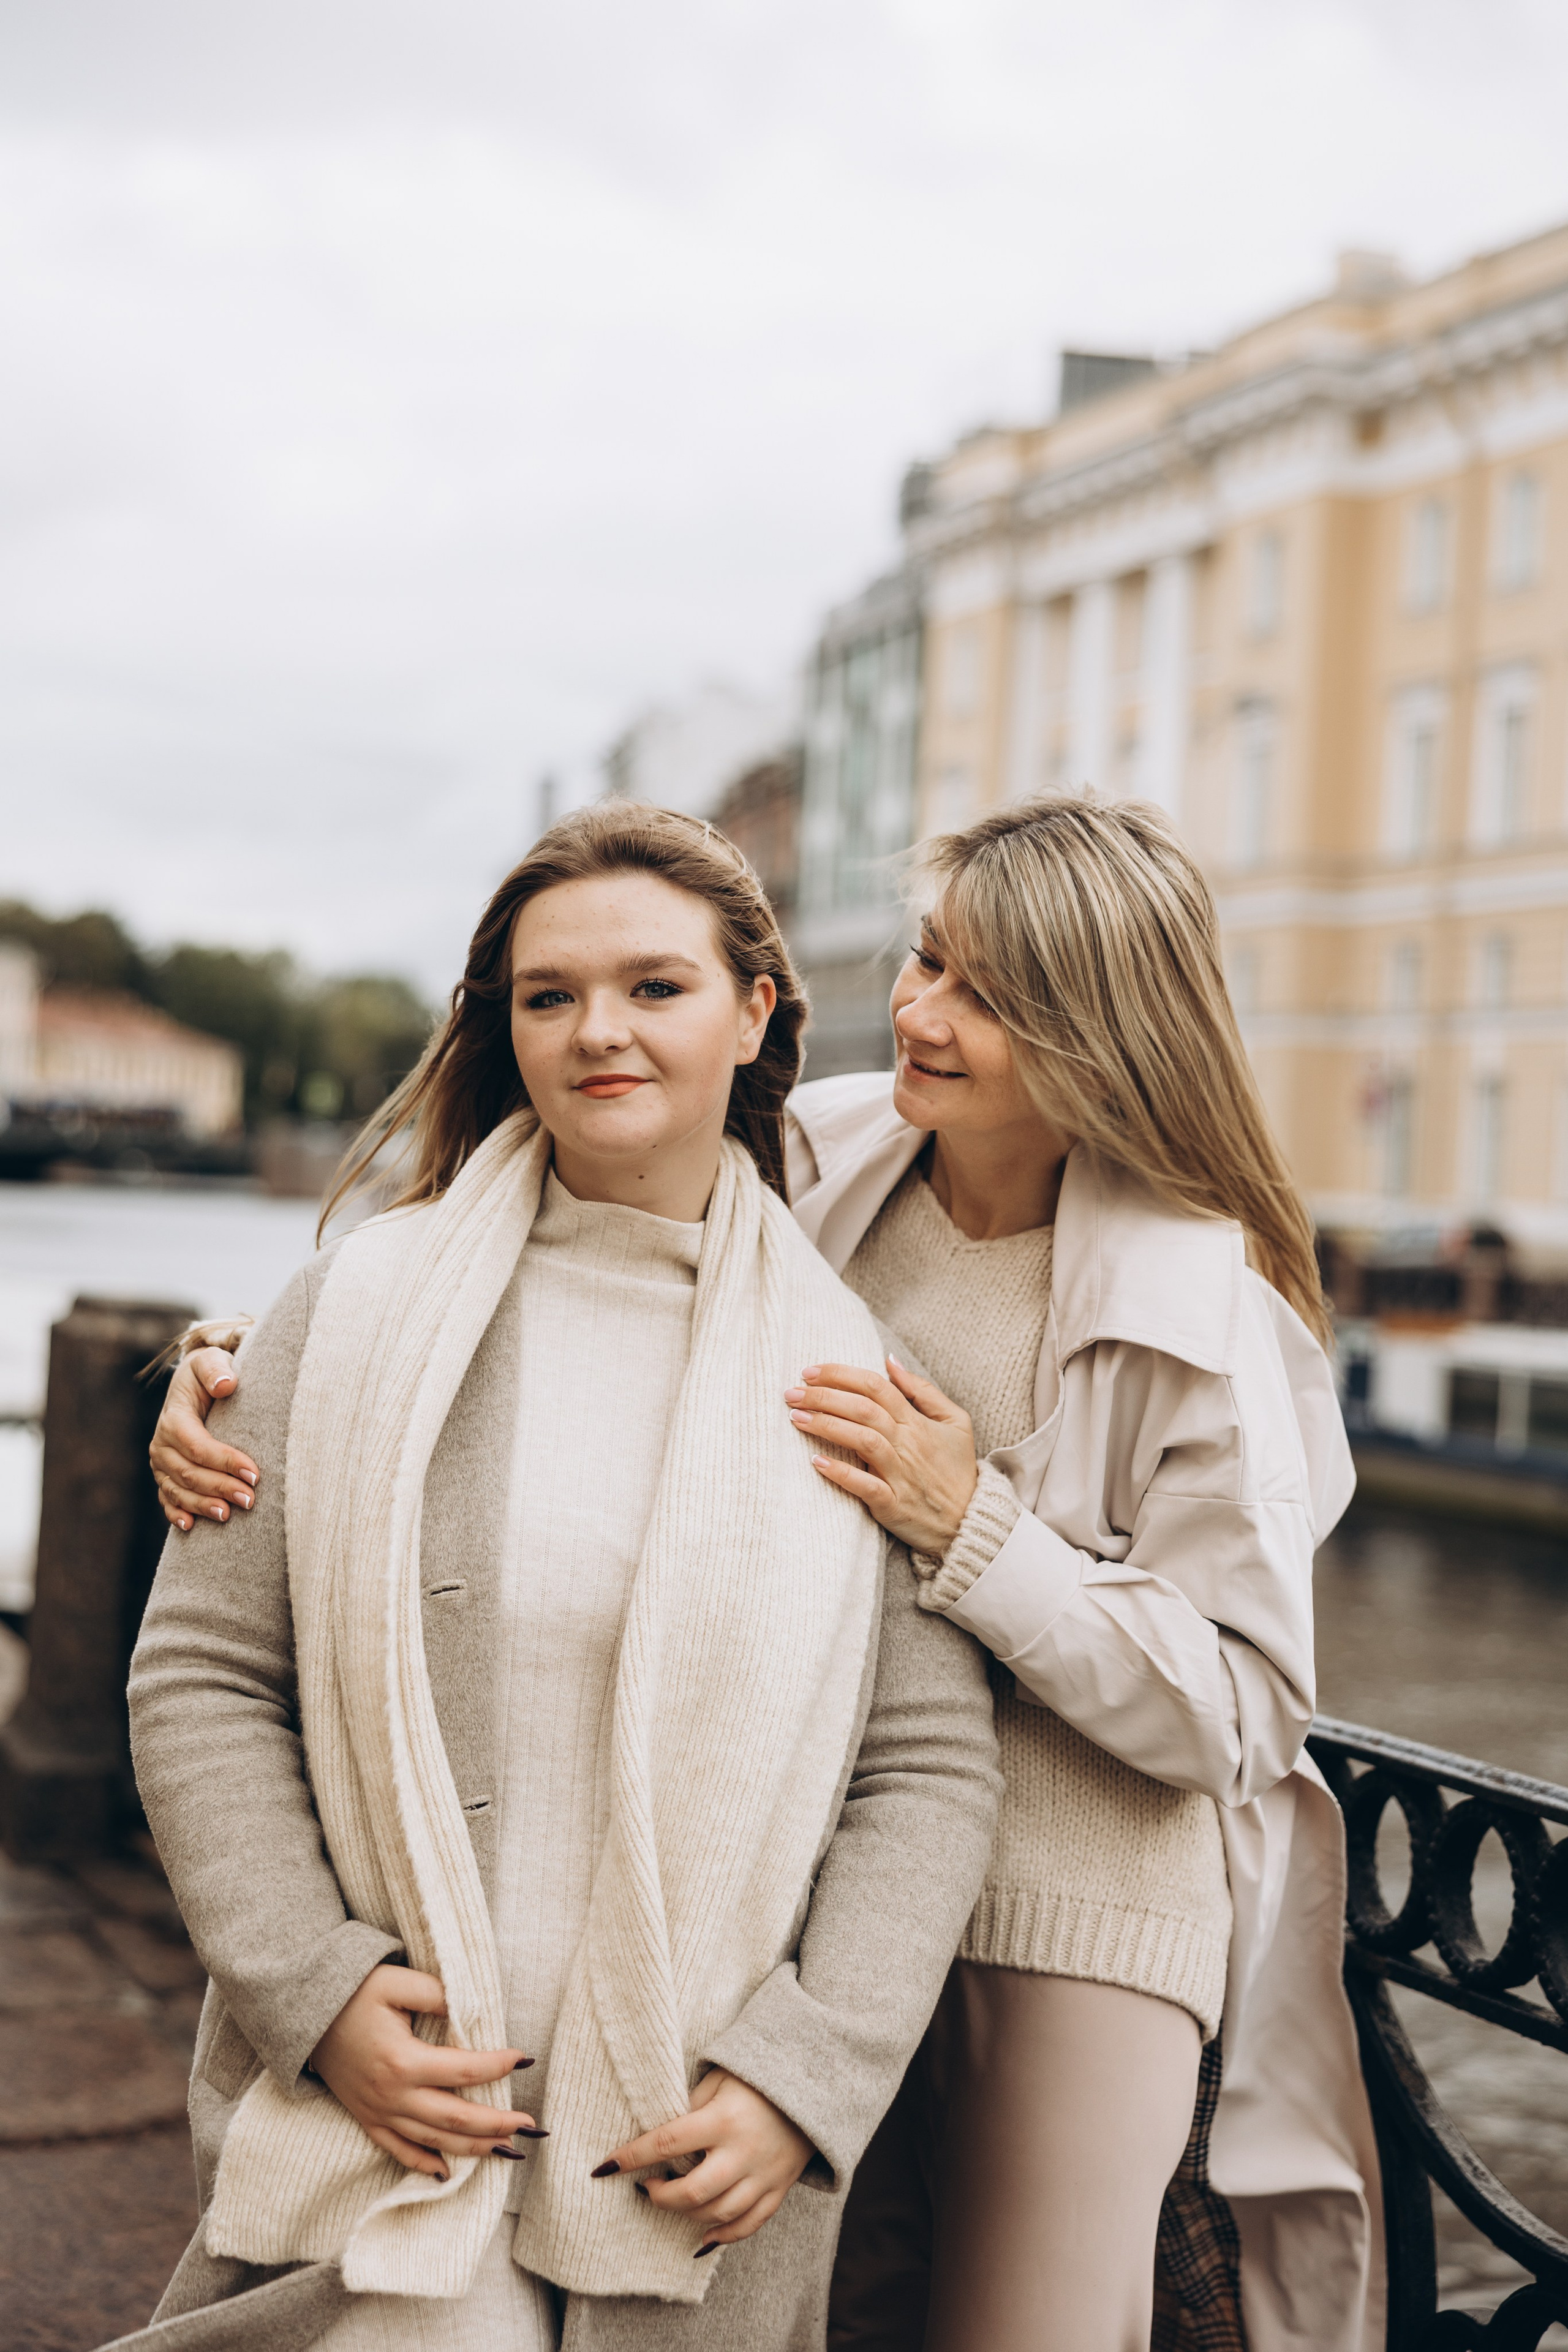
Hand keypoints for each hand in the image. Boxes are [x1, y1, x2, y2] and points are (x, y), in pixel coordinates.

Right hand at [150, 1348, 255, 1531]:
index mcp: (174, 1418)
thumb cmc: (211, 1372)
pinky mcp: (165, 1476)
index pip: (197, 1446)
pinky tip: (191, 1527)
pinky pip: (167, 1499)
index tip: (254, 1473)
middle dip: (220, 1488)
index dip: (224, 1461)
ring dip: (203, 1505)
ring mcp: (162, 1463)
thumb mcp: (212, 1361)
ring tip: (229, 1516)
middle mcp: (162, 1444)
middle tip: (250, 1500)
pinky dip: (177, 1514)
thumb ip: (216, 1369)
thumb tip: (226, 1384)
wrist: (196, 1383)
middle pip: (189, 1473)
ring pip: (178, 1491)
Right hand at [309, 1965, 534, 2179]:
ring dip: (473, 2148)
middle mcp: (393, 2095)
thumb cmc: (354, 1993)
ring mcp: (379, 2113)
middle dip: (496, 2123)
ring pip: (434, 2141)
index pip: (464, 2069)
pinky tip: (449, 2172)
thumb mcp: (395, 1981)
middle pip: (455, 2117)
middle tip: (531, 2123)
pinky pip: (399, 2151)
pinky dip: (425, 2165)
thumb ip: (435, 1993)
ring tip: (508, 2148)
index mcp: (403, 2060)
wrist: (306, 2016)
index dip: (498, 2065)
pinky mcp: (368, 2120)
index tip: (524, 2058)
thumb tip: (468, 2009)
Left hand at [593, 2069, 812, 2253]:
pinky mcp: (779, 2189)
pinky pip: (749, 2225)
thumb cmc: (757, 2078)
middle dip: (661, 2196)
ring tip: (670, 2201)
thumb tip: (659, 2139)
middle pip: (693, 2192)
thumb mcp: (721, 2079)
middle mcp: (743, 2152)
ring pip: (719, 2214)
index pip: (667, 2142)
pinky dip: (723, 2237)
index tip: (604, 2168)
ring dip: (686, 2215)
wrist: (814, 2084)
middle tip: (646, 2187)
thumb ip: (691, 2107)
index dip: (632, 2157)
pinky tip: (702, 2238)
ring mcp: (764, 2175)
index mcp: (724, 2118)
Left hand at [785, 1357, 978, 1557]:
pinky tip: (816, 1462)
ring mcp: (900, 1475)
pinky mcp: (893, 1504)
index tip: (810, 1371)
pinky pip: (865, 1486)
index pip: (876, 1387)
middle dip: (824, 1396)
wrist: (971, 1522)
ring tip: (797, 1417)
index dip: (842, 1374)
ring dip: (827, 1426)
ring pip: (862, 1440)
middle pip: (863, 1409)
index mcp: (917, 1423)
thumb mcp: (955, 1422)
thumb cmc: (958, 1470)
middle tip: (792, 1392)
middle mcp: (907, 1444)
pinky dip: (841, 1473)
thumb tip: (890, 1361)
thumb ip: (923, 1390)